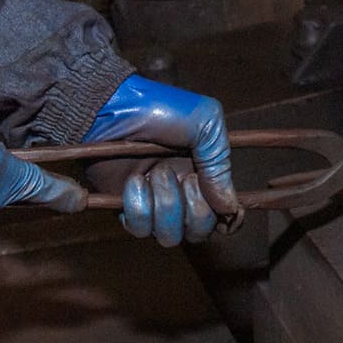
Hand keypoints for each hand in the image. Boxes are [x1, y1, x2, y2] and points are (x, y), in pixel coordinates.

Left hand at [83, 75, 236, 245]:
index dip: (230, 218)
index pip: (225, 213)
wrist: (112, 107)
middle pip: (200, 231)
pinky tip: (134, 181)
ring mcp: (153, 202)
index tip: (228, 211)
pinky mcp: (126, 206)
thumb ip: (220, 164)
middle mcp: (181, 192)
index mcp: (204, 173)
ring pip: (169, 236)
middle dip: (195, 209)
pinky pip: (139, 228)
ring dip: (166, 206)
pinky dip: (138, 207)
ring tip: (156, 173)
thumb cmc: (158, 107)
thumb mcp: (204, 121)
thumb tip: (229, 206)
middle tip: (184, 178)